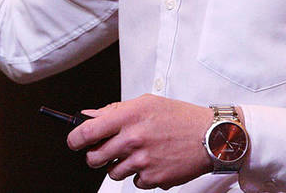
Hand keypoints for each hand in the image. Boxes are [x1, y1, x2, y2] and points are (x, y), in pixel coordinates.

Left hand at [67, 94, 213, 188]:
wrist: (210, 136)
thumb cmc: (180, 118)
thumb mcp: (147, 103)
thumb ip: (115, 110)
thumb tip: (89, 116)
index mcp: (129, 116)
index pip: (86, 132)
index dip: (75, 139)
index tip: (75, 142)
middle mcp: (133, 139)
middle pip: (94, 158)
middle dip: (96, 156)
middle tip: (108, 150)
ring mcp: (142, 161)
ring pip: (113, 172)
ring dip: (120, 165)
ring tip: (140, 153)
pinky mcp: (152, 179)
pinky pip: (134, 182)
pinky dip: (140, 175)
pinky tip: (153, 162)